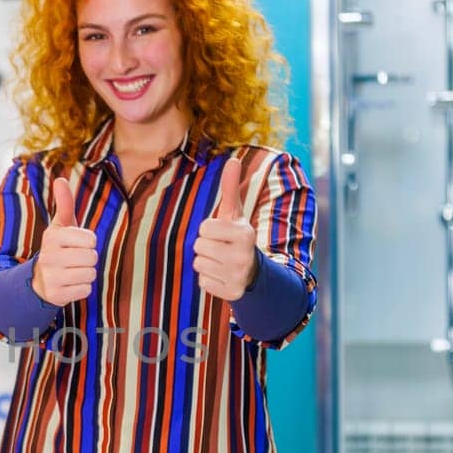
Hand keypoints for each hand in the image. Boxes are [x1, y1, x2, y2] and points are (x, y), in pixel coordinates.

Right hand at [31, 177, 98, 305]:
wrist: (39, 279)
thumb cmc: (58, 248)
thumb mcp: (60, 225)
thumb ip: (64, 203)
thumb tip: (61, 179)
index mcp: (53, 237)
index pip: (91, 240)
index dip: (88, 243)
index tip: (76, 244)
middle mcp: (49, 256)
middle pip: (92, 257)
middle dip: (88, 259)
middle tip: (75, 260)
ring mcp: (52, 277)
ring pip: (90, 274)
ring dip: (86, 274)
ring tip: (73, 271)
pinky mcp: (56, 295)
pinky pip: (86, 290)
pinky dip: (82, 288)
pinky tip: (70, 284)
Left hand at [193, 156, 259, 302]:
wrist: (254, 272)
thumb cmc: (237, 237)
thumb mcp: (236, 214)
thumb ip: (230, 189)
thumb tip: (232, 160)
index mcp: (245, 233)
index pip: (204, 227)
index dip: (209, 230)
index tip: (222, 234)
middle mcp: (243, 255)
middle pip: (198, 246)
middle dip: (206, 247)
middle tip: (221, 249)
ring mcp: (238, 276)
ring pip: (198, 264)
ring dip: (206, 263)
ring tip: (221, 262)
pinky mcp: (231, 293)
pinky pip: (202, 282)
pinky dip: (208, 279)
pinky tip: (222, 276)